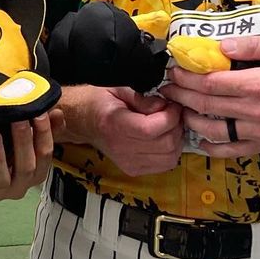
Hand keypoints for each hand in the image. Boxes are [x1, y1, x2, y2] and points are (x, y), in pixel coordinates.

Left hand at [0, 111, 57, 199]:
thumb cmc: (8, 153)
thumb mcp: (27, 141)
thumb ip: (42, 128)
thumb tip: (56, 112)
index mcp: (36, 172)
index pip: (45, 154)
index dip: (44, 134)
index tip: (39, 114)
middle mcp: (20, 185)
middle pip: (26, 167)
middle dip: (22, 142)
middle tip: (17, 120)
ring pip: (1, 178)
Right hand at [61, 84, 185, 176]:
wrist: (82, 121)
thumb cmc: (99, 101)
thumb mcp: (118, 88)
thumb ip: (142, 97)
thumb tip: (164, 106)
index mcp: (115, 124)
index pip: (152, 129)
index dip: (170, 116)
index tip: (172, 104)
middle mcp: (121, 148)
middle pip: (166, 145)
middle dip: (177, 125)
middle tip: (173, 112)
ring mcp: (128, 162)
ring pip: (169, 158)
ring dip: (176, 139)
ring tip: (169, 125)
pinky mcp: (133, 170)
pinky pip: (164, 165)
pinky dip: (170, 151)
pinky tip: (163, 137)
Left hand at [159, 33, 259, 156]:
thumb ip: (253, 44)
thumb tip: (221, 45)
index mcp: (259, 85)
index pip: (211, 82)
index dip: (187, 76)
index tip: (174, 69)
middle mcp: (256, 111)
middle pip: (206, 105)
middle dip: (181, 95)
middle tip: (166, 87)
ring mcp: (259, 132)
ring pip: (213, 130)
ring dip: (189, 119)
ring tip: (177, 108)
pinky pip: (231, 150)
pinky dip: (211, 147)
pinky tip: (200, 138)